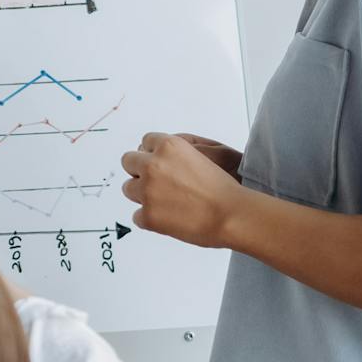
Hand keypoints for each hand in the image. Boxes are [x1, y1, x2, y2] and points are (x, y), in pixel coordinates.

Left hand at [121, 131, 245, 247]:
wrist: (232, 214)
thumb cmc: (225, 188)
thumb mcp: (207, 152)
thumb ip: (179, 152)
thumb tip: (162, 156)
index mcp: (169, 147)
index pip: (145, 142)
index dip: (152, 154)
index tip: (156, 162)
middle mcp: (153, 166)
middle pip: (129, 162)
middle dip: (139, 171)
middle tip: (155, 182)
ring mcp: (147, 191)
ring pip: (128, 188)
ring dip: (142, 194)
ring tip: (164, 202)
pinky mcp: (148, 215)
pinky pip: (137, 216)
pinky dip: (150, 219)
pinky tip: (168, 219)